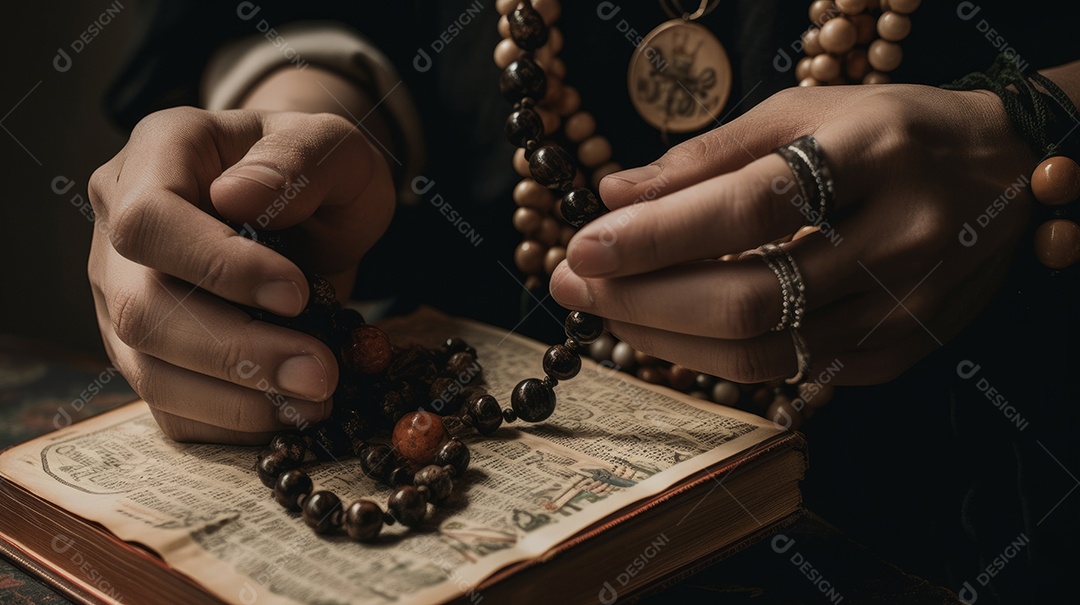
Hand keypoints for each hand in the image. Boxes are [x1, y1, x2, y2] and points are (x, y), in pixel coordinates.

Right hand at [88, 106, 393, 442]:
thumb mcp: (334, 146)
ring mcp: (124, 294)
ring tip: (315, 399)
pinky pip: (168, 406)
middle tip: (321, 372)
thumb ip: (298, 158)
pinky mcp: (147, 351)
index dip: (216, 267)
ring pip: (148, 369)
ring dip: (235, 400)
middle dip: (237, 353)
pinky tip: (288, 413)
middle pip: (143, 309)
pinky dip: (229, 423)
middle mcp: (119, 226)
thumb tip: (235, 198)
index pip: (149, 220)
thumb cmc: (320, 171)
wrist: (317, 209)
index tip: (295, 293)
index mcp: (158, 154)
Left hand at [551, 84, 1034, 385]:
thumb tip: (614, 196)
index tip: (583, 247)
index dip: (656, 236)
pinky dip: (718, 354)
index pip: (747, 208)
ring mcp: (906, 306)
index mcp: (876, 153)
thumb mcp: (804, 112)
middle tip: (574, 286)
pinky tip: (675, 329)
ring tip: (609, 309)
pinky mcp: (899, 349)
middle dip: (643, 300)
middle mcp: (901, 237)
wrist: (1003, 173)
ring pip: (764, 350)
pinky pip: (789, 371)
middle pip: (750, 297)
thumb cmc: (889, 131)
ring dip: (666, 337)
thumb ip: (706, 156)